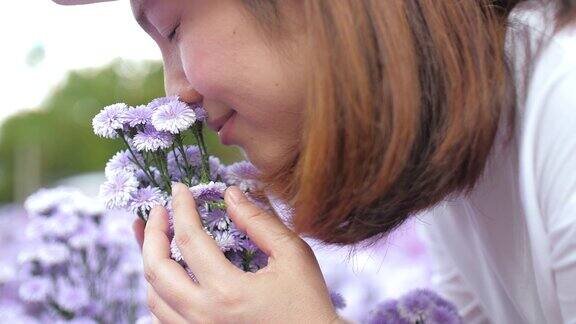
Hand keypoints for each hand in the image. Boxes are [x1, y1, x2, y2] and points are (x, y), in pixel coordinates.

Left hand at [133, 183, 340, 322]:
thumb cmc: (308, 304)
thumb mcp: (293, 255)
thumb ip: (259, 222)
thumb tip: (230, 195)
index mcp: (227, 291)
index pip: (189, 239)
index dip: (181, 208)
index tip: (178, 189)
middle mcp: (203, 317)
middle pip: (156, 270)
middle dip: (151, 234)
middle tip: (158, 212)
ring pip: (153, 298)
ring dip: (150, 263)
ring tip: (155, 239)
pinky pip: (164, 319)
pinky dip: (159, 294)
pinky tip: (167, 276)